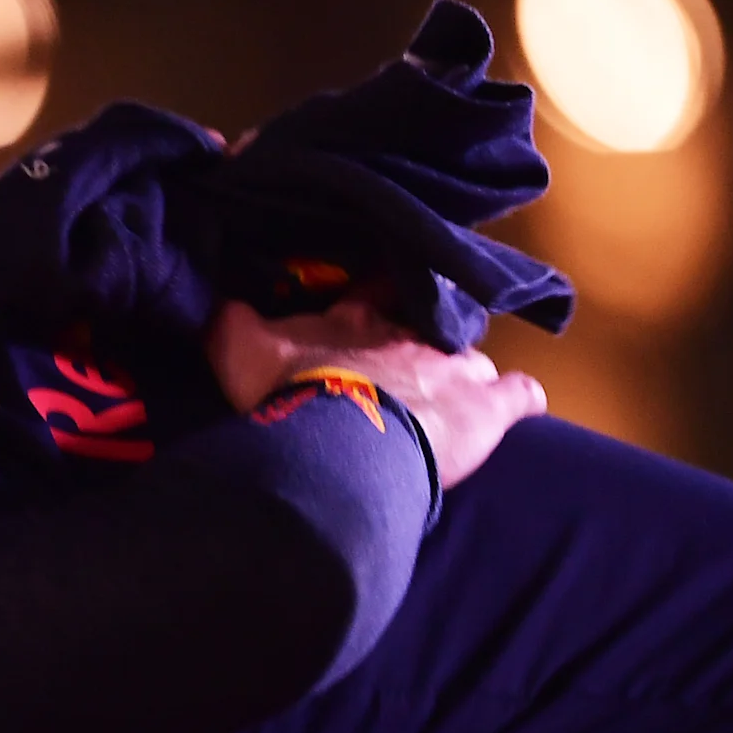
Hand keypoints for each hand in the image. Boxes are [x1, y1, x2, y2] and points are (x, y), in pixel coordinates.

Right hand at [204, 297, 546, 488]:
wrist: (339, 443)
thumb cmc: (290, 395)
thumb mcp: (238, 352)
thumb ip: (228, 323)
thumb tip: (210, 297)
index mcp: (359, 319)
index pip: (376, 289)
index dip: (377, 295)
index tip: (374, 302)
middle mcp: (415, 335)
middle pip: (429, 329)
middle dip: (423, 345)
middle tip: (407, 372)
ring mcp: (459, 368)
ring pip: (474, 360)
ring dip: (466, 376)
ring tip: (454, 401)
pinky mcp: (491, 407)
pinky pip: (521, 395)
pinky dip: (519, 400)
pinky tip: (516, 408)